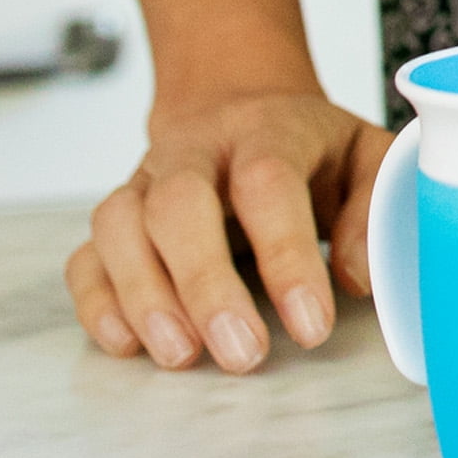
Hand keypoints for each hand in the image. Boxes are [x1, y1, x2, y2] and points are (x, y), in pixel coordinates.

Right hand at [67, 86, 391, 370]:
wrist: (238, 101)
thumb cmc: (306, 146)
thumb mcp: (363, 154)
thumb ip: (372, 205)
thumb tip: (356, 277)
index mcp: (268, 128)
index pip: (268, 183)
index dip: (287, 257)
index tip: (311, 325)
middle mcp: (196, 149)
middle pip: (180, 203)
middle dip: (206, 285)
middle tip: (242, 354)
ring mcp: (145, 180)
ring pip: (120, 226)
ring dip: (145, 297)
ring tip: (183, 355)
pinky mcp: (114, 218)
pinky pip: (85, 257)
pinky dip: (98, 303)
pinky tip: (129, 344)